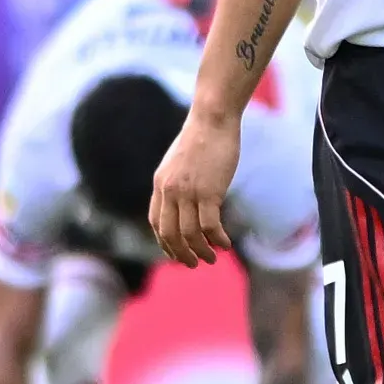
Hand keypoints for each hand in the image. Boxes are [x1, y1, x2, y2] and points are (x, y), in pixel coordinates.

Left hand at [149, 109, 240, 267]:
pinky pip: (210, 227)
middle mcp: (169, 191)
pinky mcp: (209, 192)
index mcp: (160, 184)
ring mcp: (188, 192)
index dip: (166, 244)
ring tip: (213, 258)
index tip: (177, 254)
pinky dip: (218, 240)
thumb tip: (184, 202)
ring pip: (190, 235)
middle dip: (181, 254)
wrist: (212, 119)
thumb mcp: (179, 163)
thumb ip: (176, 184)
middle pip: (170, 235)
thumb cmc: (201, 139)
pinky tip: (226, 244)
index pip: (156, 223)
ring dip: (201, 251)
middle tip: (195, 263)